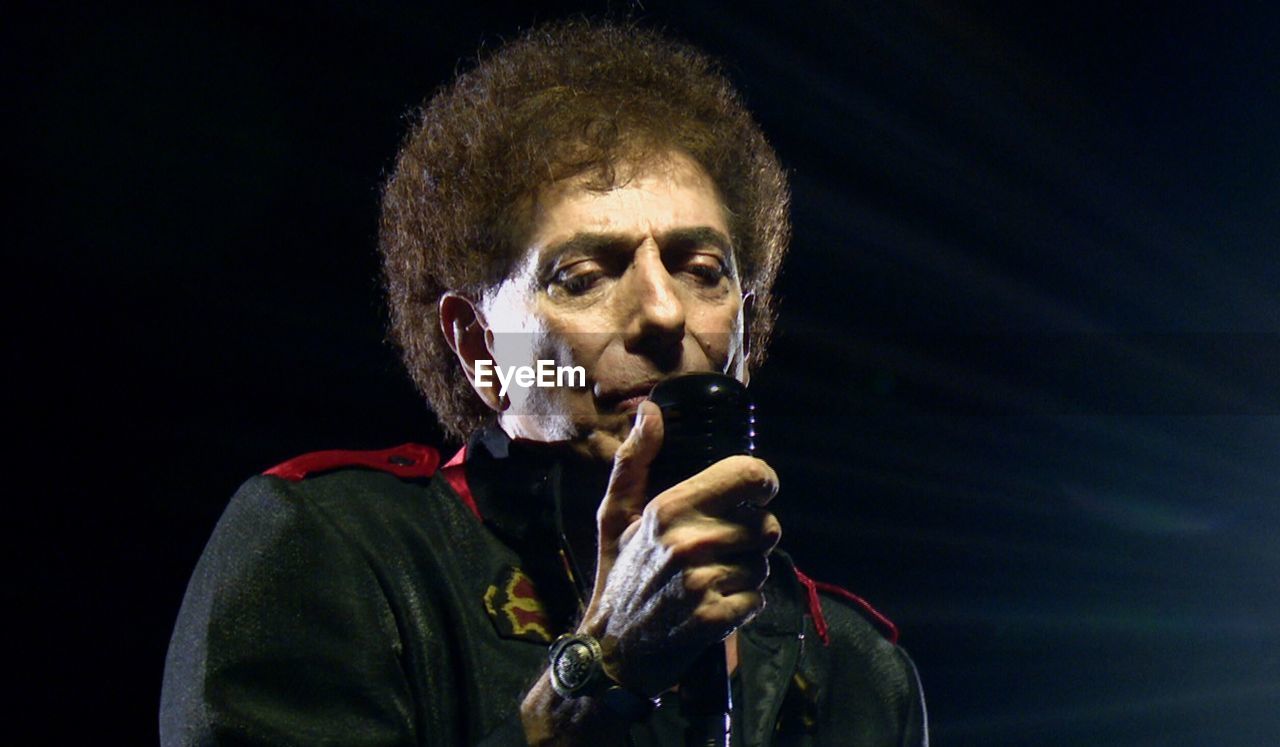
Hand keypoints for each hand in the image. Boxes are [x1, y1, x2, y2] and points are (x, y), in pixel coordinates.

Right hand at [581, 400, 781, 695]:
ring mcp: (702, 581)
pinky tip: (715, 605)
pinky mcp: (714, 618)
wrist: (612, 650)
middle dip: (750, 538)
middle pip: (766, 524)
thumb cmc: (619, 575)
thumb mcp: (616, 514)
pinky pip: (758, 599)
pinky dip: (743, 605)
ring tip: (712, 579)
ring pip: (763, 563)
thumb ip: (636, 460)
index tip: (755, 495)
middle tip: (718, 550)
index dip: (762, 483)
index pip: (750, 474)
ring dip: (746, 573)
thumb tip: (649, 411)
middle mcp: (688, 540)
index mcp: (669, 507)